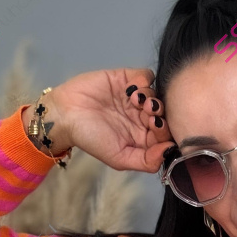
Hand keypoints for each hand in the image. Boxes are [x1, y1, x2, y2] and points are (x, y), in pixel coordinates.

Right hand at [23, 68, 173, 172]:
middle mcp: (143, 118)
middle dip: (161, 114)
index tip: (155, 129)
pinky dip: (144, 82)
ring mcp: (137, 98)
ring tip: (135, 102)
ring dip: (152, 98)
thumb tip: (170, 152)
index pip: (167, 135)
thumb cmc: (91, 138)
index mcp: (144, 138)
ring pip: (159, 94)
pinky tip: (130, 90)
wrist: (65, 114)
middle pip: (166, 113)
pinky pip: (148, 76)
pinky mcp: (128, 78)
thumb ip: (146, 161)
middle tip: (149, 115)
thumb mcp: (120, 158)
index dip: (167, 132)